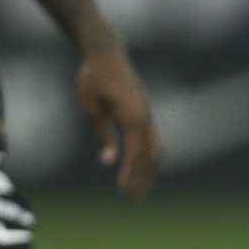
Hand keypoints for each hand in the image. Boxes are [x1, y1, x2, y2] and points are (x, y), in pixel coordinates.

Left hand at [75, 47, 160, 197]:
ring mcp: (147, 113)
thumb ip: (102, 134)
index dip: (130, 172)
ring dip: (150, 169)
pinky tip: (139, 166)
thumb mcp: (91, 107)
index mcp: (132, 114)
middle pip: (153, 154)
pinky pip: (152, 138)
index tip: (121, 189)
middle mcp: (145, 116)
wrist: (106, 51)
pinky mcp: (144, 112)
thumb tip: (109, 161)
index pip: (135, 151)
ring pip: (157, 147)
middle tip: (134, 197)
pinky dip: (148, 156)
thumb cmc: (93, 77)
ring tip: (139, 187)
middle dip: (145, 177)